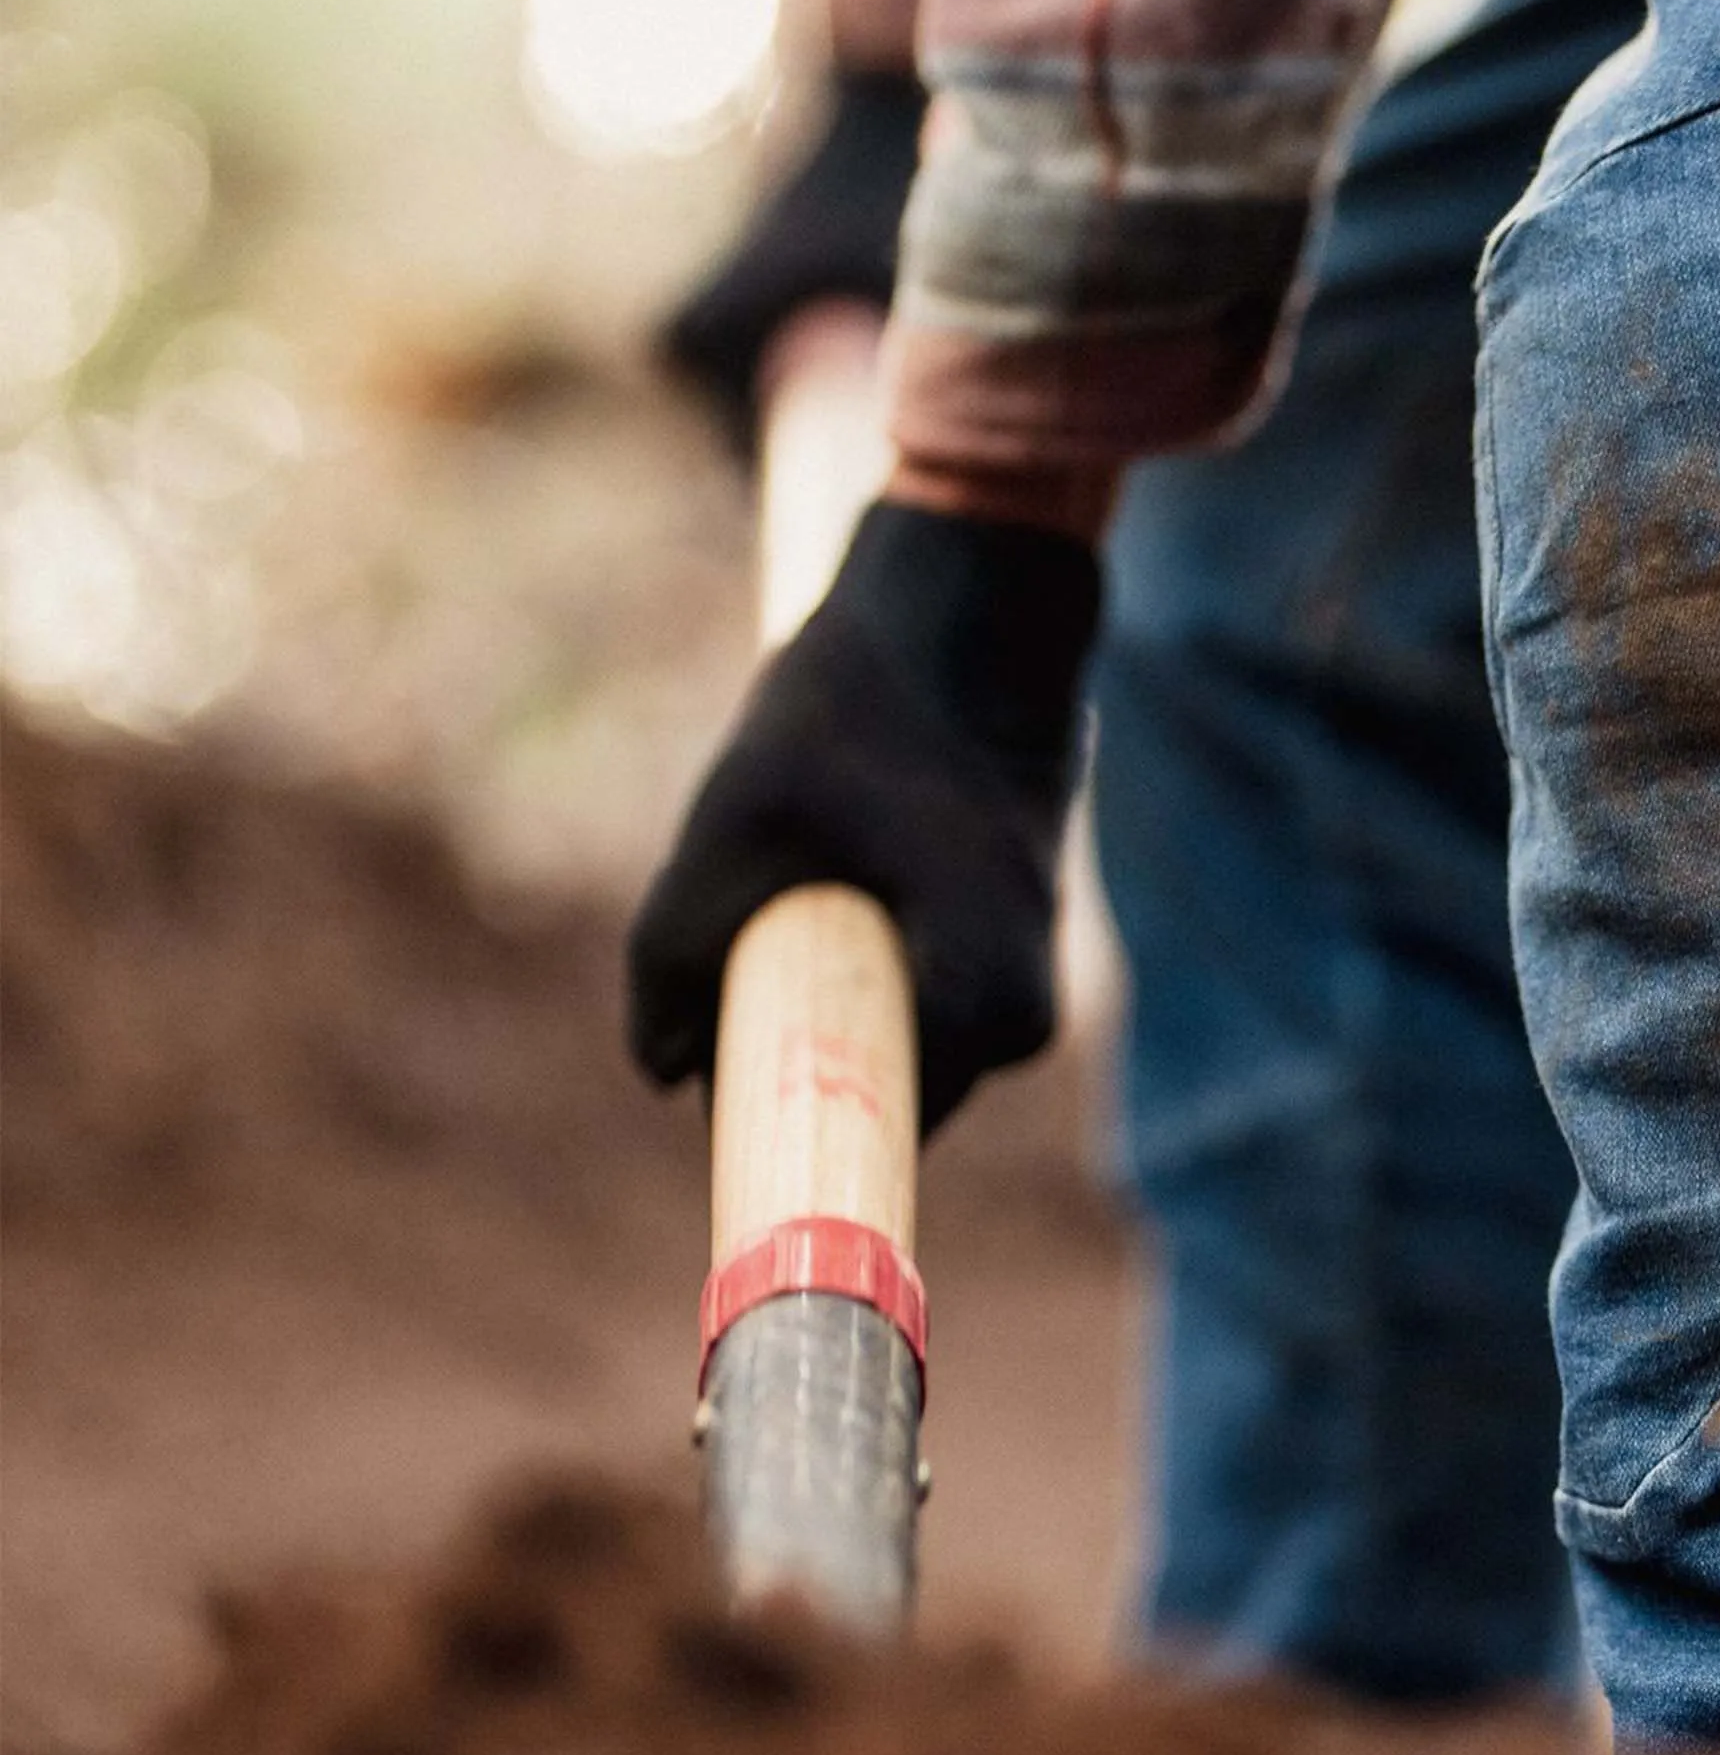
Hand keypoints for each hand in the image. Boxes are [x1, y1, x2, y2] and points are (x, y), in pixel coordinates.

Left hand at [627, 498, 1100, 1133]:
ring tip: (761, 905)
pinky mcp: (1006, 944)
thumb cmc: (864, 707)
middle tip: (701, 989)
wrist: (975, 604)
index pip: (861, 1138)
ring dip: (810, 1007)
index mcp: (984, 1012)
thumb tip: (660, 1070)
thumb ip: (671, 961)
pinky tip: (807, 887)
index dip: (773, 1151)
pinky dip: (845, 971)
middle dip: (779, 1058)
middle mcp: (1023, 1020)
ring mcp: (1024, 984)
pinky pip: (908, 1001)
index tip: (701, 1145)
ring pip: (885, 1046)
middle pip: (870, 1096)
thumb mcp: (732, 827)